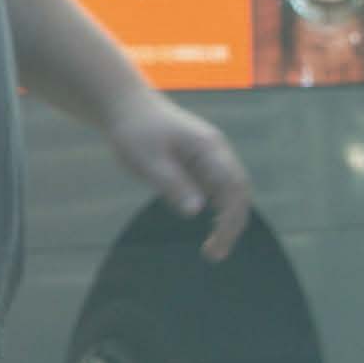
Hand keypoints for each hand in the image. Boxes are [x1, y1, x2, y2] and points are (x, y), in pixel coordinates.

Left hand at [99, 93, 254, 259]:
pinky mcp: (200, 164)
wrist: (124, 107)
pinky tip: (212, 232)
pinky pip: (218, 191)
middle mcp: (216, 152)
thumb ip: (172, 183)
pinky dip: (220, 212)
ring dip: (227, 221)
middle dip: (232, 225)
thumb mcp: (147, 159)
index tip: (216, 243)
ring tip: (212, 251)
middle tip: (214, 255)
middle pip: (238, 193)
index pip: (233, 187)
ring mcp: (210, 158)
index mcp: (209, 147)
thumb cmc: (134, 131)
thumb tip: (196, 211)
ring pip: (231, 194)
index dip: (230, 218)